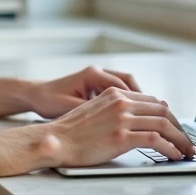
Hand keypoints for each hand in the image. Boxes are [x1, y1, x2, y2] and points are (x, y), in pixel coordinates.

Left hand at [27, 65, 143, 118]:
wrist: (36, 95)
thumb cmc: (49, 101)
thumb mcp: (69, 108)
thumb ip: (90, 112)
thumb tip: (108, 121)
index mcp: (93, 74)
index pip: (124, 85)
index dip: (139, 101)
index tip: (151, 115)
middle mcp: (98, 73)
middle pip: (131, 82)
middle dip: (146, 100)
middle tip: (159, 116)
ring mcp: (98, 78)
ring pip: (127, 86)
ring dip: (139, 101)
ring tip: (150, 117)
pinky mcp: (97, 87)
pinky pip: (120, 91)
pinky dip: (129, 103)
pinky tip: (135, 117)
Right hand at [39, 87, 194, 167]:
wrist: (55, 140)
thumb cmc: (72, 131)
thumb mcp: (95, 111)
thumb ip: (116, 111)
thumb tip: (137, 121)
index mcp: (116, 94)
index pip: (153, 102)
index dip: (170, 117)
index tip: (177, 129)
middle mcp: (121, 102)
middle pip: (163, 111)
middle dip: (180, 128)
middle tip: (188, 142)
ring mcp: (122, 119)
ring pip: (164, 125)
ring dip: (181, 140)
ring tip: (188, 152)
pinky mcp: (121, 137)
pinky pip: (156, 140)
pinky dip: (171, 148)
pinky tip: (175, 156)